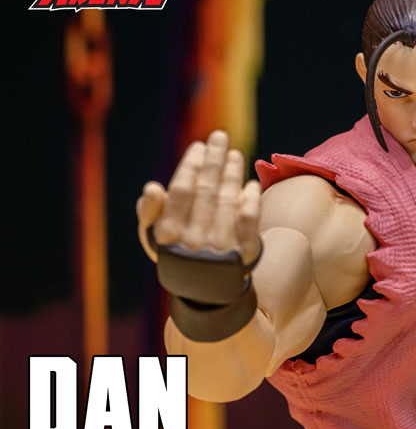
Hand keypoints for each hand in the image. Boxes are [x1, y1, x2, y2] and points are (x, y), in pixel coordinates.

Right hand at [136, 130, 261, 264]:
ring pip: (228, 202)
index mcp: (168, 235)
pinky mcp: (244, 254)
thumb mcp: (156, 235)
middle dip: (214, 161)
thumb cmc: (178, 251)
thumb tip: (152, 188)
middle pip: (207, 191)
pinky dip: (251, 201)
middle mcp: (193, 242)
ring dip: (233, 174)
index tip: (200, 146)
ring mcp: (220, 249)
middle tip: (220, 137)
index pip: (182, 191)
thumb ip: (150, 211)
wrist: (205, 291)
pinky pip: (250, 222)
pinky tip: (251, 184)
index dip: (192, 166)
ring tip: (235, 155)